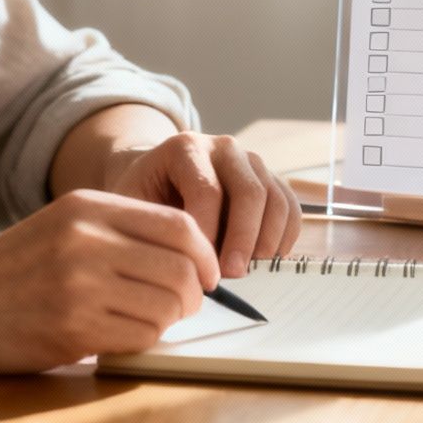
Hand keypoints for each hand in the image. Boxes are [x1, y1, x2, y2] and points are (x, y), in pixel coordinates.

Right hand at [0, 190, 218, 372]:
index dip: (205, 254)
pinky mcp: (72, 328)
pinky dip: (144, 341)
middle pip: (182, 266)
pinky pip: (142, 336)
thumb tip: (192, 256)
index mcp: (87, 206)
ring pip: (168, 304)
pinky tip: (122, 337)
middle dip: (195, 293)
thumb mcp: (60, 228)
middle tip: (183, 306)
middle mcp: (86, 239)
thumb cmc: (8, 274)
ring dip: (170, 320)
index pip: (179, 224)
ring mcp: (79, 283)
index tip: (207, 275)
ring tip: (146, 321)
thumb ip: (118, 232)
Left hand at [103, 131, 302, 277]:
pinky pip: (290, 207)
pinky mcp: (270, 179)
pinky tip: (264, 260)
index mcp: (186, 147)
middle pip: (249, 192)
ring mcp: (252, 161)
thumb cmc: (143, 195)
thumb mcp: (132, 204)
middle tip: (231, 275)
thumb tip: (186, 265)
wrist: (156, 175)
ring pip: (275, 200)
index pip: (208, 190)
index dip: (208, 233)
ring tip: (245, 270)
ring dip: (266, 241)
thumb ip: (154, 226)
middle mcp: (224, 147)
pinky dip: (284, 237)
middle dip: (243, 239)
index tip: (200, 268)